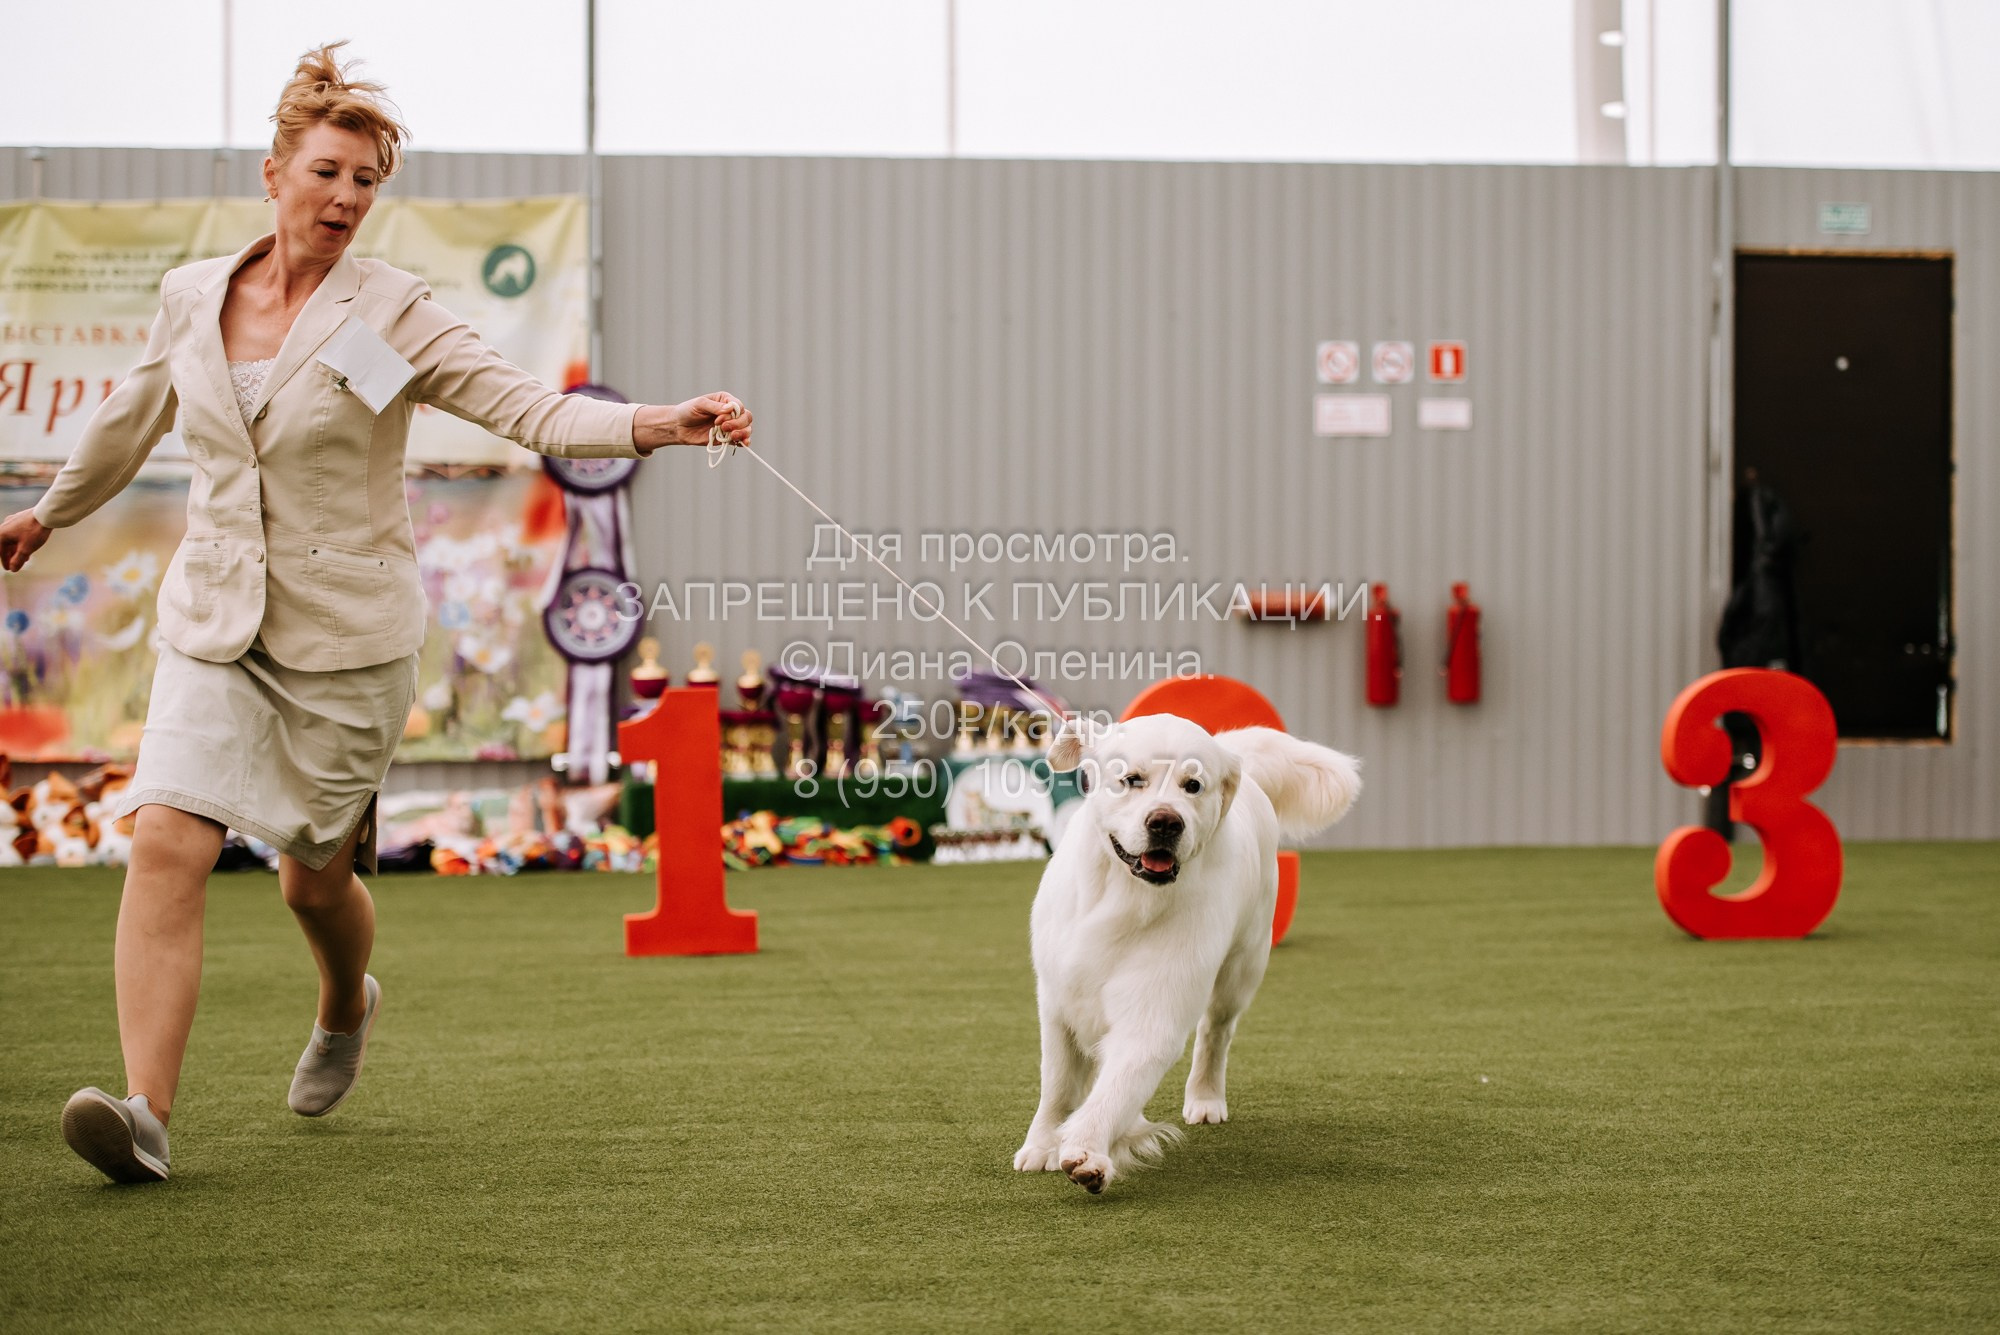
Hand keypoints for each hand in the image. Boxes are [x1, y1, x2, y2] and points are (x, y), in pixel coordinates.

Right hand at [0, 509, 50, 572]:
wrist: (45, 515)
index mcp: (2, 534)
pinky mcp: (20, 518)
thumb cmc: (34, 531)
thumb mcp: (26, 549)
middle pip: (6, 545)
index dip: (6, 562)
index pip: (1, 552)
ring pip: (12, 539)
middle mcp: (4, 526)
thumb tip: (13, 568)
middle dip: (12, 555)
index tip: (10, 568)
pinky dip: (21, 541)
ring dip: (17, 549)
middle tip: (16, 564)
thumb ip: (18, 560)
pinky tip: (28, 546)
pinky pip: (17, 533)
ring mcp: (12, 521)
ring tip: (25, 557)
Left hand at [632, 393, 752, 454]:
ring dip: (743, 433)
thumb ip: (714, 407)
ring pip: (746, 429)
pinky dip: (744, 442)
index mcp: (725, 400)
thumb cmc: (687, 411)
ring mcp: (730, 426)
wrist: (678, 427)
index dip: (733, 414)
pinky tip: (743, 444)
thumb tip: (730, 410)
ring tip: (733, 437)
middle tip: (723, 428)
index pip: (739, 406)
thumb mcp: (699, 404)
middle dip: (738, 424)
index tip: (718, 419)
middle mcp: (730, 413)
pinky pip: (740, 440)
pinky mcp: (727, 438)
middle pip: (746, 417)